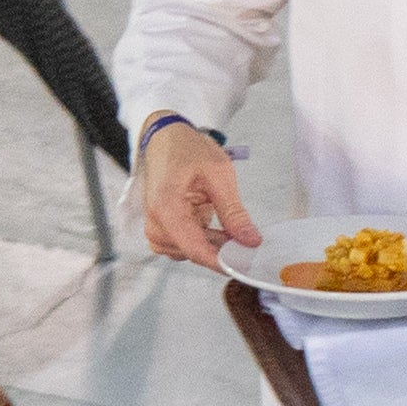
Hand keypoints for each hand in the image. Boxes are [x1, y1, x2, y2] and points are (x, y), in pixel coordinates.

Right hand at [137, 123, 263, 263]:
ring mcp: (156, 230)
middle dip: (222, 251)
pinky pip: (187, 247)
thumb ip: (234, 212)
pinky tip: (219, 228)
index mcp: (165, 208)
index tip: (247, 265)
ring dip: (214, 245)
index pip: (195, 249)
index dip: (223, 262)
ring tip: (231, 225)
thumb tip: (251, 241)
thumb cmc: (187, 150)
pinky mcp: (163, 232)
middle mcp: (155, 224)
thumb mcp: (219, 174)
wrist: (165, 140)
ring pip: (192, 253)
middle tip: (248, 238)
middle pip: (194, 253)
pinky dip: (206, 241)